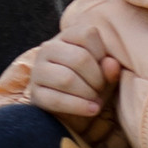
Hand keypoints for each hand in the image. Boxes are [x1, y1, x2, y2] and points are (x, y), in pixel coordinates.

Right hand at [16, 26, 129, 147]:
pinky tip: (92, 110)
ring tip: (96, 100)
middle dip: (97, 79)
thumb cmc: (92, 85)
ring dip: (88, 93)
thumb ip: (112, 68)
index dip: (102, 54)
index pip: (87, 34)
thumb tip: (111, 64)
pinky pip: (57, 100)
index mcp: (67, 36)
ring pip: (67, 79)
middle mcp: (48, 48)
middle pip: (79, 58)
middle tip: (101, 89)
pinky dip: (79, 107)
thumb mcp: (107, 76)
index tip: (105, 69)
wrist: (74, 113)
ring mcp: (38, 70)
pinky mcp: (35, 94)